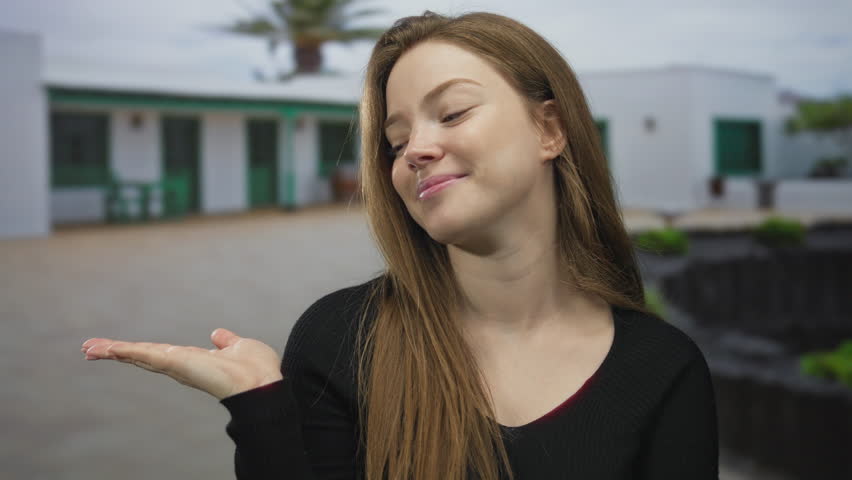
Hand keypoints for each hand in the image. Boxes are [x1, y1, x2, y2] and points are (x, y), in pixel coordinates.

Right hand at [80, 328, 283, 399]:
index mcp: (192, 360)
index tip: (117, 348)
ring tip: (88, 348)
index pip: (158, 354)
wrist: (262, 384)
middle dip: (116, 351)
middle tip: (89, 349)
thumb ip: (226, 342)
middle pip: (141, 356)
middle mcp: (180, 365)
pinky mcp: (176, 363)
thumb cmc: (256, 369)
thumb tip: (217, 334)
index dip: (137, 351)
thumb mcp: (238, 347)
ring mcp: (177, 365)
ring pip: (138, 355)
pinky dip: (125, 350)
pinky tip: (106, 348)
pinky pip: (146, 354)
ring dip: (113, 350)